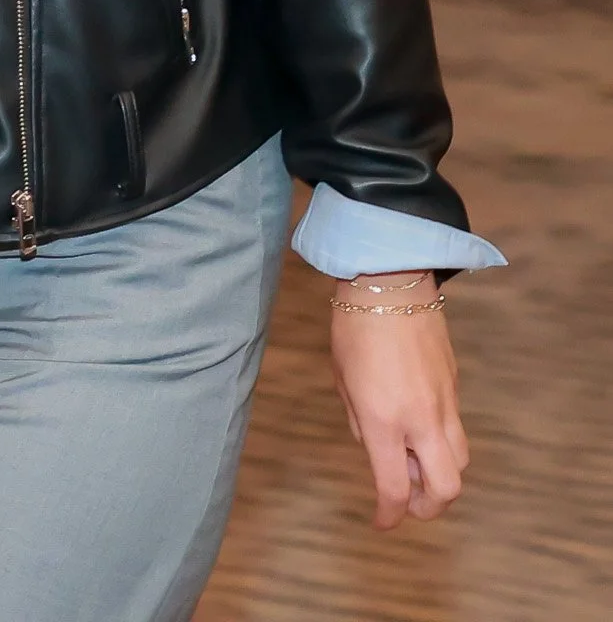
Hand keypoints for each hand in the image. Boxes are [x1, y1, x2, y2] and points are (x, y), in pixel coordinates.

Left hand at [329, 271, 469, 528]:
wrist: (390, 279)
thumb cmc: (353, 326)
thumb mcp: (342, 378)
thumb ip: (358, 421)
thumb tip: (375, 446)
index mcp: (383, 420)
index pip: (394, 488)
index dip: (388, 515)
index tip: (381, 522)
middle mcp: (421, 418)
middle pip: (447, 489)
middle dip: (429, 507)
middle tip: (409, 503)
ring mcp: (444, 401)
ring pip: (459, 460)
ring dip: (440, 474)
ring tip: (414, 463)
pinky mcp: (456, 384)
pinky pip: (455, 426)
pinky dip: (440, 439)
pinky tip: (419, 425)